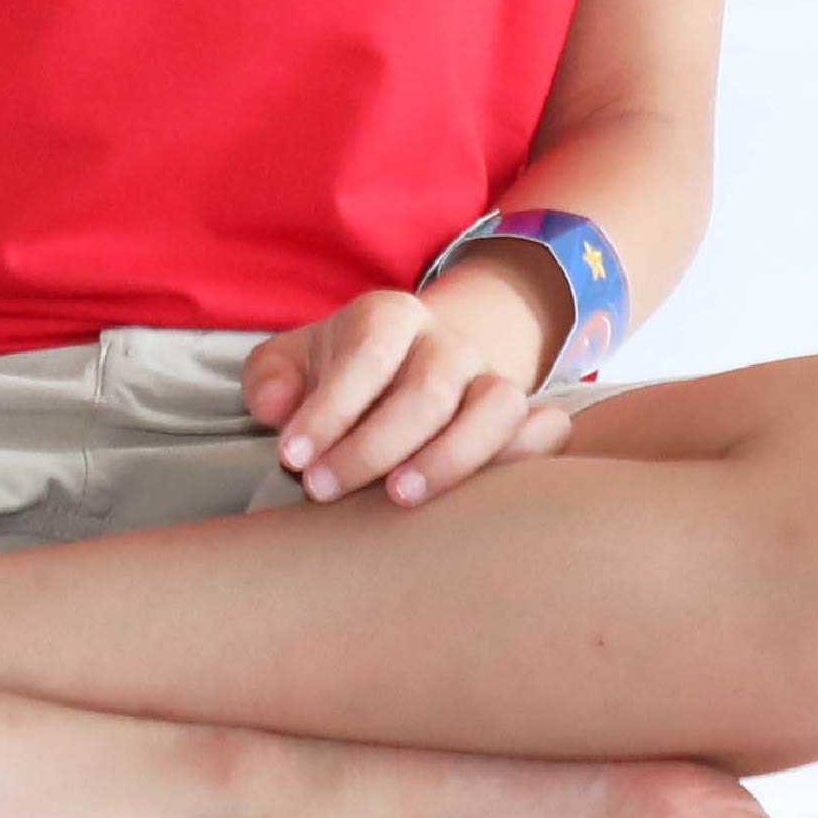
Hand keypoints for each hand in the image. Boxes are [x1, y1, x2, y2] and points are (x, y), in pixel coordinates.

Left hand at [239, 288, 573, 509]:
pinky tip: (486, 500)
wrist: (401, 376)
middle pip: (428, 390)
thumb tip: (273, 408)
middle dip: (373, 446)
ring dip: (450, 458)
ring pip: (497, 408)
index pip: (366, 357)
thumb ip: (270, 378)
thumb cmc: (332, 377)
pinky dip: (527, 458)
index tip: (292, 458)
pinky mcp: (525, 420)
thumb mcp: (290, 364)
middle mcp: (449, 344)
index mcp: (390, 317)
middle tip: (323, 489)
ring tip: (397, 500)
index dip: (327, 410)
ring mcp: (493, 380)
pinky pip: (547, 432)